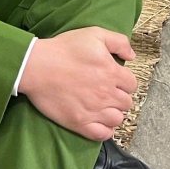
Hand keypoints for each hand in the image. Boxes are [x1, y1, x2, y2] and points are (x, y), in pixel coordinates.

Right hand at [18, 27, 137, 140]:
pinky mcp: (79, 122)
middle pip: (126, 103)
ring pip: (117, 119)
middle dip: (120, 97)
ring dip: (114, 113)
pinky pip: (102, 134)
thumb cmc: (65, 48)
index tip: (116, 80)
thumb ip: (119, 42)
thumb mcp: (95, 34)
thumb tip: (132, 56)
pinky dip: (105, 130)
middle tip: (109, 93)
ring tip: (104, 107)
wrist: (38, 66)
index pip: (132, 84)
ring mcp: (93, 110)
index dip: (125, 82)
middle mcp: (106, 93)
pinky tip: (99, 122)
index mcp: (111, 72)